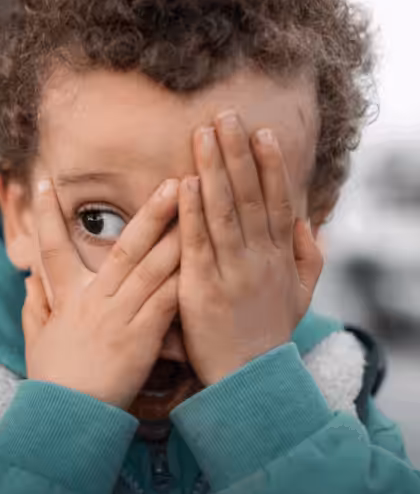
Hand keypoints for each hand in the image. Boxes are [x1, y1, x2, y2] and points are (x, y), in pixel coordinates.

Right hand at [21, 177, 180, 410]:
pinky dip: (186, 278)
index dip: (45, 216)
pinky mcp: (142, 337)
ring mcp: (120, 317)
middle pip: (124, 249)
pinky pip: (168, 301)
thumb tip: (29, 280)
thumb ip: (34, 307)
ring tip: (199, 212)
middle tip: (172, 181)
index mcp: (66, 299)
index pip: (52, 249)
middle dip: (149, 213)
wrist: (69, 415)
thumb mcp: (35, 340)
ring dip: (178, 235)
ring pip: (153, 268)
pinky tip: (207, 257)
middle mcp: (94, 300)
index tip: (43, 183)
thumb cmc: (52, 380)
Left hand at [177, 111, 323, 385]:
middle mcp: (258, 257)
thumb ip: (308, 257)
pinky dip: (191, 212)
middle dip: (237, 153)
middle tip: (226, 115)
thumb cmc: (269, 334)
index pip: (276, 201)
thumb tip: (309, 222)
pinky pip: (197, 243)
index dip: (270, 165)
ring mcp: (230, 271)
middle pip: (249, 195)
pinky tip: (184, 184)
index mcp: (279, 256)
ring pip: (223, 211)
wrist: (248, 378)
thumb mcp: (301, 295)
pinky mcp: (201, 287)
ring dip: (213, 170)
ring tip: (204, 135)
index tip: (262, 132)